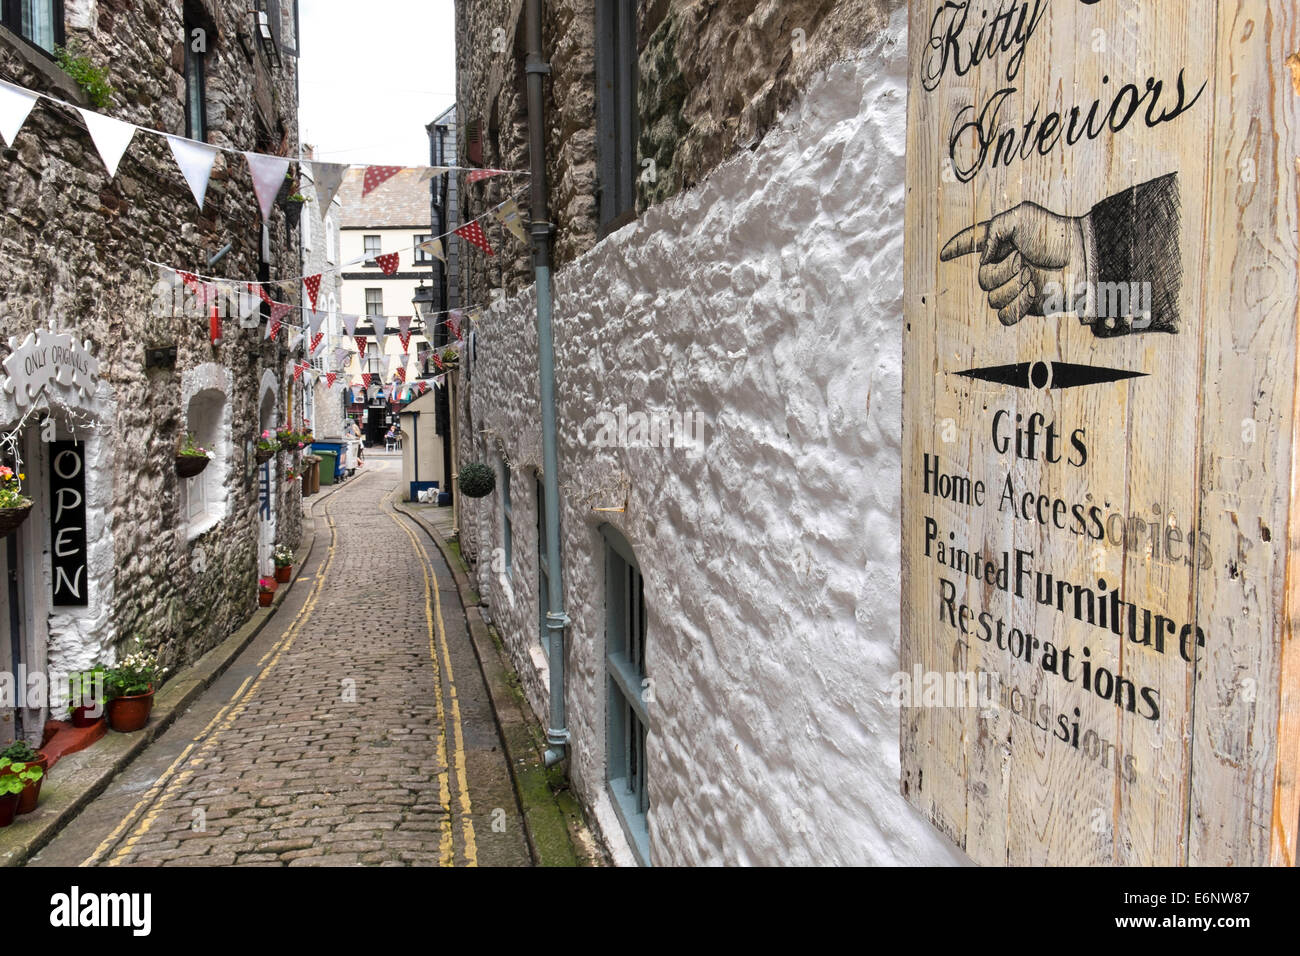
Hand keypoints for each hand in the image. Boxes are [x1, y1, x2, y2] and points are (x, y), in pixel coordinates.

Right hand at [940, 202, 1085, 325]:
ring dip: (1013, 288)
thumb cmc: (1055, 234)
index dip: (958, 247)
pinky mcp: (1024, 306)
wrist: (1081, 259)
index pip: (973, 243)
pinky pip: (1005, 316)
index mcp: (1001, 242)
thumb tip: (983, 259)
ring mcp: (1013, 286)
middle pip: (983, 280)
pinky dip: (1017, 305)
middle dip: (1002, 272)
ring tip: (1033, 278)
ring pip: (992, 299)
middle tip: (1024, 262)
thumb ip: (992, 230)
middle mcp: (1004, 265)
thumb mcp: (1021, 216)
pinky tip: (1032, 293)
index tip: (943, 254)